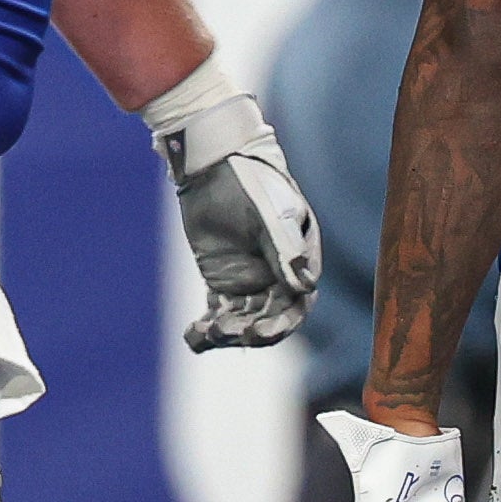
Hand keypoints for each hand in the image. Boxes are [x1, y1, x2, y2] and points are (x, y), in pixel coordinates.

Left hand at [153, 84, 319, 350]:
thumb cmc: (250, 183)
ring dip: (226, 332)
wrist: (214, 164)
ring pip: (243, 319)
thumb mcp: (270, 216)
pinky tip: (194, 337)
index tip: (259, 332)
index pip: (297, 303)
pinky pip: (218, 313)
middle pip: (269, 317)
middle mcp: (278, 276)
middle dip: (251, 331)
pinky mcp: (222, 281)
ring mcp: (250, 281)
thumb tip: (306, 287)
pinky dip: (207, 329)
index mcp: (299, 261)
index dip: (281, 322)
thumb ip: (285, 250)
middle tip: (228, 332)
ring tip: (205, 333)